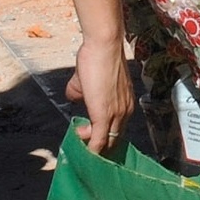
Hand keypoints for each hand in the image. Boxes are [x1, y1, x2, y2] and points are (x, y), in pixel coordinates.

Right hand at [66, 34, 133, 154]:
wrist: (104, 46)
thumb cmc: (97, 57)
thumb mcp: (86, 81)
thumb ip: (80, 94)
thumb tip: (74, 99)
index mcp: (125, 104)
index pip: (118, 130)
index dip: (105, 137)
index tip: (92, 140)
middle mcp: (125, 112)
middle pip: (115, 140)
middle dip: (100, 147)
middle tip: (85, 146)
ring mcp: (117, 115)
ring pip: (107, 142)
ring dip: (93, 147)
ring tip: (79, 140)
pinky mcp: (104, 116)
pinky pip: (99, 141)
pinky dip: (91, 151)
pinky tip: (82, 153)